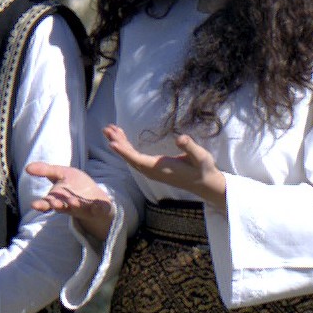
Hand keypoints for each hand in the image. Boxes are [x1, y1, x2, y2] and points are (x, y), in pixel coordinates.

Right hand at [27, 159, 122, 230]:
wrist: (95, 196)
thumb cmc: (75, 185)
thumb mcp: (60, 174)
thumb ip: (45, 171)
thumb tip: (27, 168)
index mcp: (58, 199)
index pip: (47, 203)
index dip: (41, 205)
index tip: (34, 205)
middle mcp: (69, 205)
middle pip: (61, 207)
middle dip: (58, 205)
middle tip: (54, 204)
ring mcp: (84, 207)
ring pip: (78, 208)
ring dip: (75, 205)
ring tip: (73, 202)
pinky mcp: (98, 208)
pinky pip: (98, 209)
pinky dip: (97, 208)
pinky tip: (97, 207)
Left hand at [104, 122, 230, 205]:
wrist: (205, 184)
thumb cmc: (203, 169)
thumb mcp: (200, 156)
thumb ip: (190, 147)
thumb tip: (181, 138)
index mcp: (160, 168)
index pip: (138, 159)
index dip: (125, 151)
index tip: (112, 143)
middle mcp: (152, 171)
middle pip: (130, 158)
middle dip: (118, 143)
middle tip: (107, 129)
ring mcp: (152, 171)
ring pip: (131, 158)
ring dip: (121, 144)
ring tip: (111, 130)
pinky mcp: (153, 169)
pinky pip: (136, 158)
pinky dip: (127, 148)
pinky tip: (123, 140)